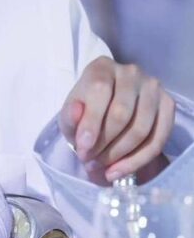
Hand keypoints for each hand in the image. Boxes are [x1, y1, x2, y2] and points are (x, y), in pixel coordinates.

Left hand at [59, 57, 174, 183]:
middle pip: (121, 113)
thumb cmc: (86, 109)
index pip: (99, 90)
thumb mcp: (71, 113)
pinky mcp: (167, 105)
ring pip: (141, 129)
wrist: (108, 108)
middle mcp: (130, 72)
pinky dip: (138, 160)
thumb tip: (77, 111)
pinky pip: (158, 139)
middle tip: (90, 161)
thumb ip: (70, 114)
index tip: (82, 148)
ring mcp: (152, 87)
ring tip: (103, 167)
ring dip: (120, 154)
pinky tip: (120, 170)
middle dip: (104, 143)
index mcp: (102, 67)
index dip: (91, 122)